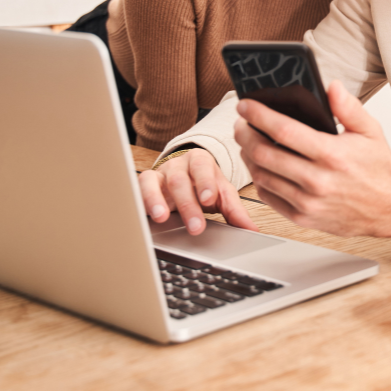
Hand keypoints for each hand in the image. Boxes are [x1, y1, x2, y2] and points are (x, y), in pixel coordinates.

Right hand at [138, 149, 258, 234]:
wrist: (185, 178)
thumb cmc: (204, 186)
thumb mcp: (221, 195)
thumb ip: (235, 211)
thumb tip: (251, 230)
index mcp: (201, 161)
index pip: (203, 166)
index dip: (205, 182)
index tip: (209, 200)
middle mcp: (179, 165)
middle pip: (180, 180)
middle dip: (188, 204)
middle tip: (195, 226)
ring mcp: (160, 173)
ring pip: (155, 182)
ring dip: (158, 200)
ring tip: (162, 217)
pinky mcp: (145, 184)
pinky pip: (139, 188)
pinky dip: (141, 200)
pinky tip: (145, 215)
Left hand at [233, 80, 390, 239]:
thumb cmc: (379, 168)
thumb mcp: (370, 131)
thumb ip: (349, 107)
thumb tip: (332, 86)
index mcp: (333, 155)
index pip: (284, 130)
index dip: (259, 115)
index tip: (246, 106)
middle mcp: (318, 181)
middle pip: (265, 154)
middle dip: (245, 135)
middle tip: (241, 124)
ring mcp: (309, 203)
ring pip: (262, 176)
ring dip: (248, 157)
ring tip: (247, 143)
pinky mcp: (304, 218)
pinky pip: (269, 197)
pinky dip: (259, 179)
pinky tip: (260, 166)